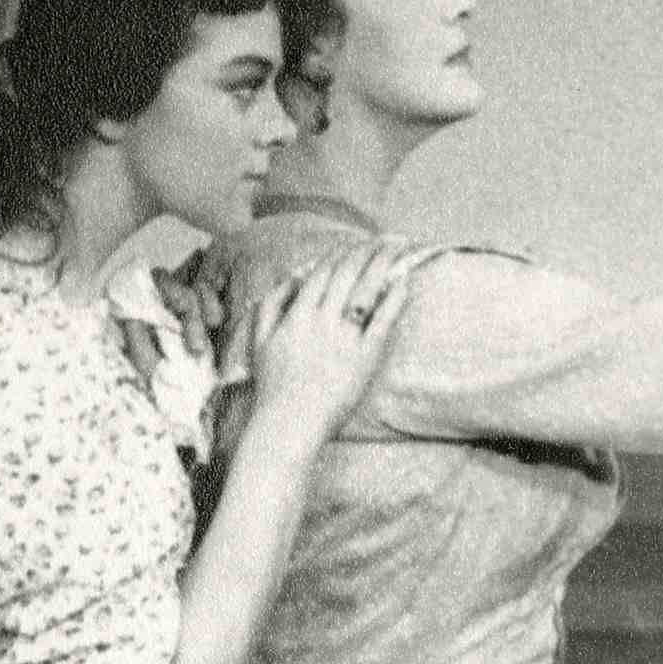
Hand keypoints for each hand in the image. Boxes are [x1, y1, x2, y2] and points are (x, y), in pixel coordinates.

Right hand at [244, 240, 427, 444]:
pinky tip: (403, 282)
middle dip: (368, 251)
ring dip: (383, 264)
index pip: (323, 272)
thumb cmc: (273, 386)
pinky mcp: (364, 358)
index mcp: (296, 315)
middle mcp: (321, 321)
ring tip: (398, 249)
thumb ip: (271, 305)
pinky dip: (394, 298)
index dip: (343, 254)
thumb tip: (292, 277)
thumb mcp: (259, 341)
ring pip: (366, 289)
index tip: (357, 246)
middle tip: (386, 239)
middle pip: (348, 274)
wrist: (289, 424)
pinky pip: (382, 321)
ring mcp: (344, 339)